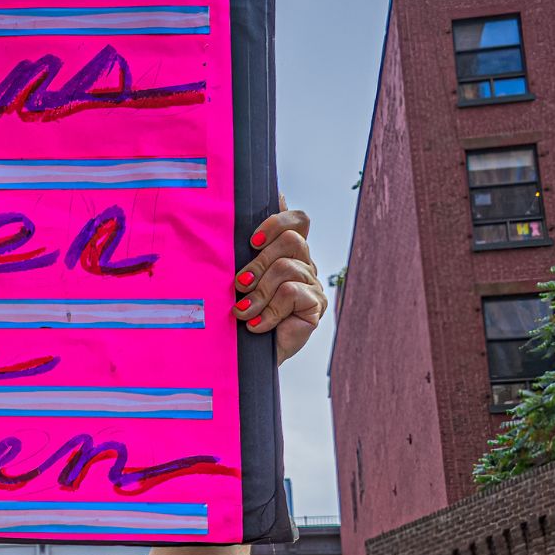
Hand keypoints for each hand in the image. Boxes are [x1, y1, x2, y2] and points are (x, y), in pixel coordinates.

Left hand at [233, 196, 323, 364]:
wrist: (244, 355)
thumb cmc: (239, 312)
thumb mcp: (238, 277)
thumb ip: (247, 246)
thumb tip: (269, 199)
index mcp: (286, 252)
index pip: (298, 220)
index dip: (278, 221)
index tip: (253, 240)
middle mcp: (304, 264)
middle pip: (292, 240)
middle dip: (259, 262)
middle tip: (239, 284)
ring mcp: (312, 284)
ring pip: (287, 268)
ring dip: (259, 293)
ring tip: (243, 311)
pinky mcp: (316, 306)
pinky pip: (291, 293)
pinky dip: (269, 311)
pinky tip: (257, 325)